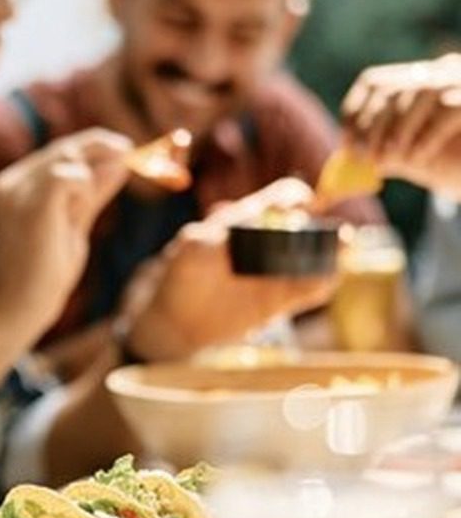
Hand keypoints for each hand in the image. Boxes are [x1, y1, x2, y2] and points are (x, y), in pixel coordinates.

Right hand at [0, 128, 131, 336]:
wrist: (17, 307)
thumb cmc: (43, 273)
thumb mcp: (73, 224)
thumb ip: (92, 194)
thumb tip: (120, 161)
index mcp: (15, 184)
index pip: (59, 149)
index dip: (95, 145)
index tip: (125, 149)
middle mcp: (11, 182)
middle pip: (65, 147)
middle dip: (103, 148)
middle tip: (131, 155)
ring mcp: (17, 192)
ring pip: (67, 157)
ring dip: (91, 176)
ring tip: (88, 207)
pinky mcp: (32, 205)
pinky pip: (67, 176)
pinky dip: (84, 186)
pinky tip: (81, 211)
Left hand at [122, 178, 336, 359]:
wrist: (176, 320)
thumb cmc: (181, 275)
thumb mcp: (192, 249)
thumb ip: (218, 234)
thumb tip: (243, 221)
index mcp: (249, 220)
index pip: (283, 198)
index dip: (296, 197)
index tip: (301, 204)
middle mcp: (271, 242)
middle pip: (309, 226)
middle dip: (322, 225)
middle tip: (334, 231)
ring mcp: (279, 272)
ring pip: (317, 257)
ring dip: (333, 251)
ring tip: (342, 248)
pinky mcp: (282, 301)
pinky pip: (312, 290)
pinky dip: (323, 282)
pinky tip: (326, 278)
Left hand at [341, 54, 460, 200]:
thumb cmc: (456, 156)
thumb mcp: (417, 148)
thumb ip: (387, 148)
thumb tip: (349, 154)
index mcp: (420, 76)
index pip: (374, 81)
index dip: (354, 111)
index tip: (346, 141)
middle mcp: (441, 70)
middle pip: (393, 89)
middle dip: (372, 127)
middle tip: (364, 158)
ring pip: (422, 95)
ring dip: (398, 131)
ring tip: (388, 160)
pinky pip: (449, 111)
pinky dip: (427, 136)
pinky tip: (416, 158)